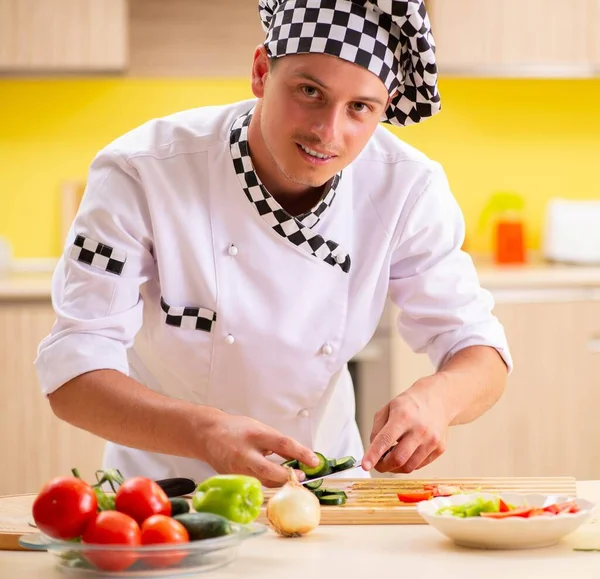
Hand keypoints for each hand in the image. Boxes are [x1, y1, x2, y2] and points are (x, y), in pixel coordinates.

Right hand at [202, 413, 319, 486]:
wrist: (208, 435)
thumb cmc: (236, 429)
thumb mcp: (260, 429)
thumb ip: (278, 443)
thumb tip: (299, 455)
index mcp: (255, 435)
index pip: (283, 444)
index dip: (301, 453)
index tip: (314, 461)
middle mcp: (245, 453)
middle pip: (270, 471)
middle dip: (289, 477)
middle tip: (302, 477)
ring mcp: (237, 469)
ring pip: (263, 482)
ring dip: (280, 483)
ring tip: (292, 479)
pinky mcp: (233, 479)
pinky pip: (255, 484)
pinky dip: (267, 484)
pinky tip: (275, 482)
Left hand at [361, 375, 449, 473]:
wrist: (437, 399)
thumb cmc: (408, 405)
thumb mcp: (387, 409)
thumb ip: (377, 430)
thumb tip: (373, 453)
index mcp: (403, 416)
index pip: (386, 439)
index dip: (374, 454)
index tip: (365, 466)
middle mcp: (419, 429)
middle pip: (398, 458)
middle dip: (383, 466)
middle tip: (377, 464)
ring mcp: (432, 440)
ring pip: (409, 466)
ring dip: (395, 467)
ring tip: (391, 457)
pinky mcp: (440, 448)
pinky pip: (419, 465)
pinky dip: (408, 464)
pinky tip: (405, 453)